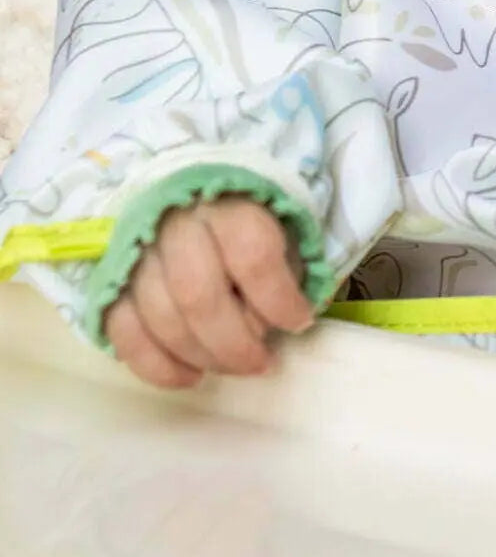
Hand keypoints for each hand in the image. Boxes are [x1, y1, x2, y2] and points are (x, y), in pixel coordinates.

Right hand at [104, 196, 314, 388]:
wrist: (191, 205)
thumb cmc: (247, 225)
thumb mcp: (281, 232)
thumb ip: (283, 270)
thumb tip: (275, 323)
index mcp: (227, 205)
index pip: (252, 255)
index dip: (277, 299)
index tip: (299, 322)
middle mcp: (175, 225)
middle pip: (198, 295)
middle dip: (234, 343)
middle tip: (261, 364)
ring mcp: (135, 255)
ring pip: (161, 319)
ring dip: (201, 357)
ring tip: (234, 368)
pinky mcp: (110, 285)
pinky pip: (124, 333)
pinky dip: (156, 366)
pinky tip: (190, 377)